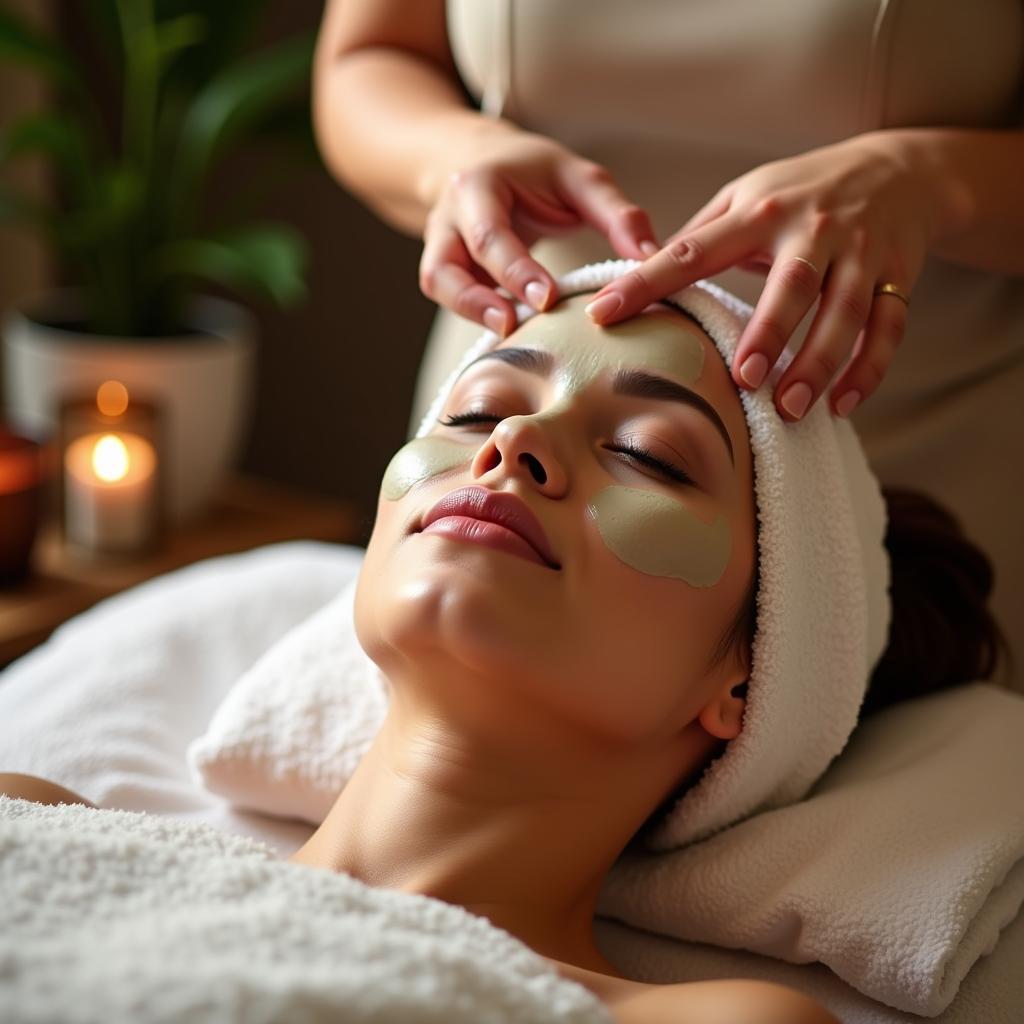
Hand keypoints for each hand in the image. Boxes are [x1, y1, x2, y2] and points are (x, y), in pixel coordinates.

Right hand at [419, 128, 659, 336]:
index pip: (490, 233)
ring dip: (469, 312)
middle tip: (516, 325)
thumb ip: (616, 214)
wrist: (480, 162)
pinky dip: (473, 314)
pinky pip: (449, 295)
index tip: (547, 299)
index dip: (515, 269)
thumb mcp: (578, 178)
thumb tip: (653, 257)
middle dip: (482, 298)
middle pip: (450, 263)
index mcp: (479, 185)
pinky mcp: (444, 268)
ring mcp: (441, 243)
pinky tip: (508, 332)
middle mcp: (450, 215)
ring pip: (438, 283)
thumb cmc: (534, 172)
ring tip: (506, 336)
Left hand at [583, 132, 944, 420]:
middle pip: (794, 284)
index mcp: (760, 212)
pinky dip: (869, 368)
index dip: (646, 282)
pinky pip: (888, 327)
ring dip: (820, 362)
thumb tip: (635, 274)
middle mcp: (813, 229)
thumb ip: (698, 236)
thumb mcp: (746, 197)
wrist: (901, 169)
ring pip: (846, 311)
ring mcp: (861, 254)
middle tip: (744, 379)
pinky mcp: (898, 276)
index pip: (693, 252)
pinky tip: (843, 404)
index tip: (602, 314)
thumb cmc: (802, 191)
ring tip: (789, 408)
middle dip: (771, 331)